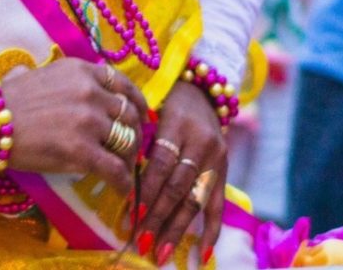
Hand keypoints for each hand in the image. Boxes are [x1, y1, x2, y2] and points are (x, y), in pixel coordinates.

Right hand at [0, 59, 148, 192]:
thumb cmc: (7, 101)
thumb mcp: (45, 76)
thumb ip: (72, 81)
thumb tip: (88, 94)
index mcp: (82, 71)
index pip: (123, 85)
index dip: (137, 103)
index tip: (140, 116)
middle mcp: (90, 91)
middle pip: (129, 115)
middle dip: (132, 134)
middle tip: (128, 149)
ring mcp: (88, 120)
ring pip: (127, 142)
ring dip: (128, 159)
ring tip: (122, 170)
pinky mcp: (82, 150)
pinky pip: (115, 169)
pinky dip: (123, 181)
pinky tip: (121, 189)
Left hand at [133, 82, 227, 264]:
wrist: (202, 89)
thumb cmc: (164, 101)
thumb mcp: (149, 112)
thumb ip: (139, 142)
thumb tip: (119, 180)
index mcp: (177, 124)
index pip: (161, 163)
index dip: (146, 190)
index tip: (130, 213)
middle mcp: (201, 142)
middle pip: (177, 186)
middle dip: (158, 217)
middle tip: (140, 240)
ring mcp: (216, 158)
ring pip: (195, 199)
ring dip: (176, 229)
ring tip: (160, 251)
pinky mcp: (224, 170)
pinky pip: (218, 205)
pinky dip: (210, 232)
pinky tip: (200, 255)